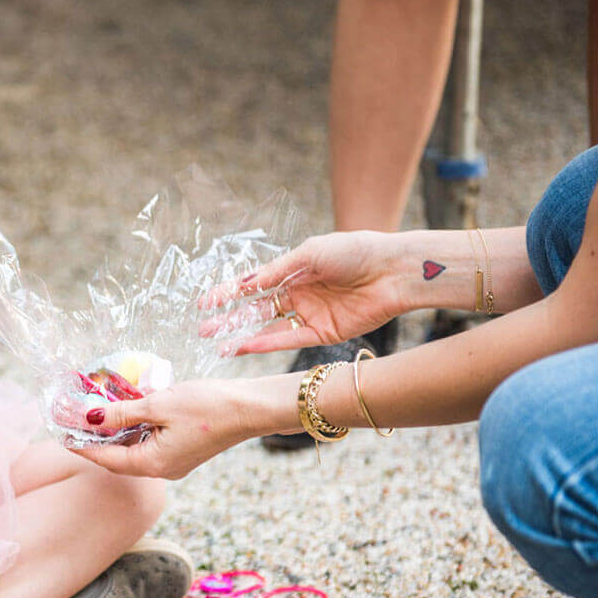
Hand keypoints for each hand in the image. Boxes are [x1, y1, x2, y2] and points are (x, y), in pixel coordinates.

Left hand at [72, 377, 294, 478]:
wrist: (251, 408)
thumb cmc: (208, 406)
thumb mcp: (158, 405)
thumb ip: (122, 412)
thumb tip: (89, 418)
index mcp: (153, 464)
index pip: (105, 459)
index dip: (81, 446)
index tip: (60, 433)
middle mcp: (161, 469)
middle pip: (118, 457)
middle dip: (96, 439)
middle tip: (73, 420)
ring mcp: (174, 462)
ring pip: (134, 449)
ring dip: (115, 432)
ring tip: (95, 413)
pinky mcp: (183, 451)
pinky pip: (150, 443)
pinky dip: (135, 429)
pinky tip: (127, 411)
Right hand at [202, 230, 408, 354]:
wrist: (393, 270)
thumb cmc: (355, 251)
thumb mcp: (309, 254)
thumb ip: (276, 272)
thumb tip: (245, 285)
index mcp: (294, 270)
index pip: (253, 285)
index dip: (228, 293)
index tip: (204, 303)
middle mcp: (299, 294)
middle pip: (256, 309)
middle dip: (229, 319)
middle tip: (203, 329)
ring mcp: (310, 314)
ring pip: (268, 328)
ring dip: (243, 336)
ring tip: (218, 344)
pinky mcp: (324, 332)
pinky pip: (290, 340)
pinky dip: (268, 343)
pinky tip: (247, 346)